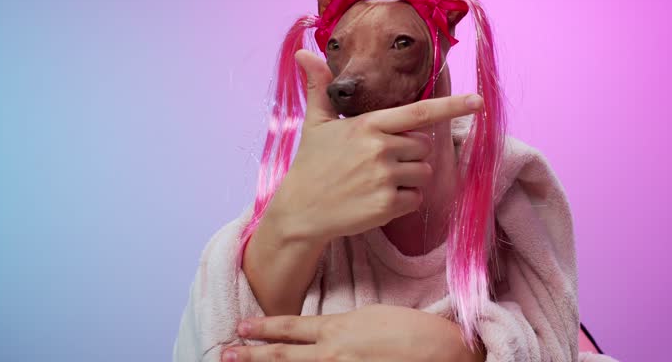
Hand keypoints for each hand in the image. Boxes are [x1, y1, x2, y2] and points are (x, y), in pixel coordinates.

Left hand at [222, 304, 485, 361]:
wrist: (445, 352)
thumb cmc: (414, 330)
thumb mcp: (373, 316)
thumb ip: (342, 327)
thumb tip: (324, 335)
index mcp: (339, 329)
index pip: (291, 328)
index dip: (264, 328)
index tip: (242, 327)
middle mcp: (333, 353)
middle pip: (283, 356)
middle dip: (252, 355)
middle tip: (226, 354)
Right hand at [263, 50, 482, 243]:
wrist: (300, 212)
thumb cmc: (310, 164)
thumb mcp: (315, 123)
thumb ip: (319, 87)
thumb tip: (303, 53)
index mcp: (369, 125)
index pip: (419, 112)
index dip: (452, 105)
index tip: (478, 100)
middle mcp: (381, 149)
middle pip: (424, 147)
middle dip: (409, 154)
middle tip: (377, 162)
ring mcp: (385, 178)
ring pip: (423, 173)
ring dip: (408, 178)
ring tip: (376, 181)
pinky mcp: (387, 205)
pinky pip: (415, 199)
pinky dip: (402, 202)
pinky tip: (376, 200)